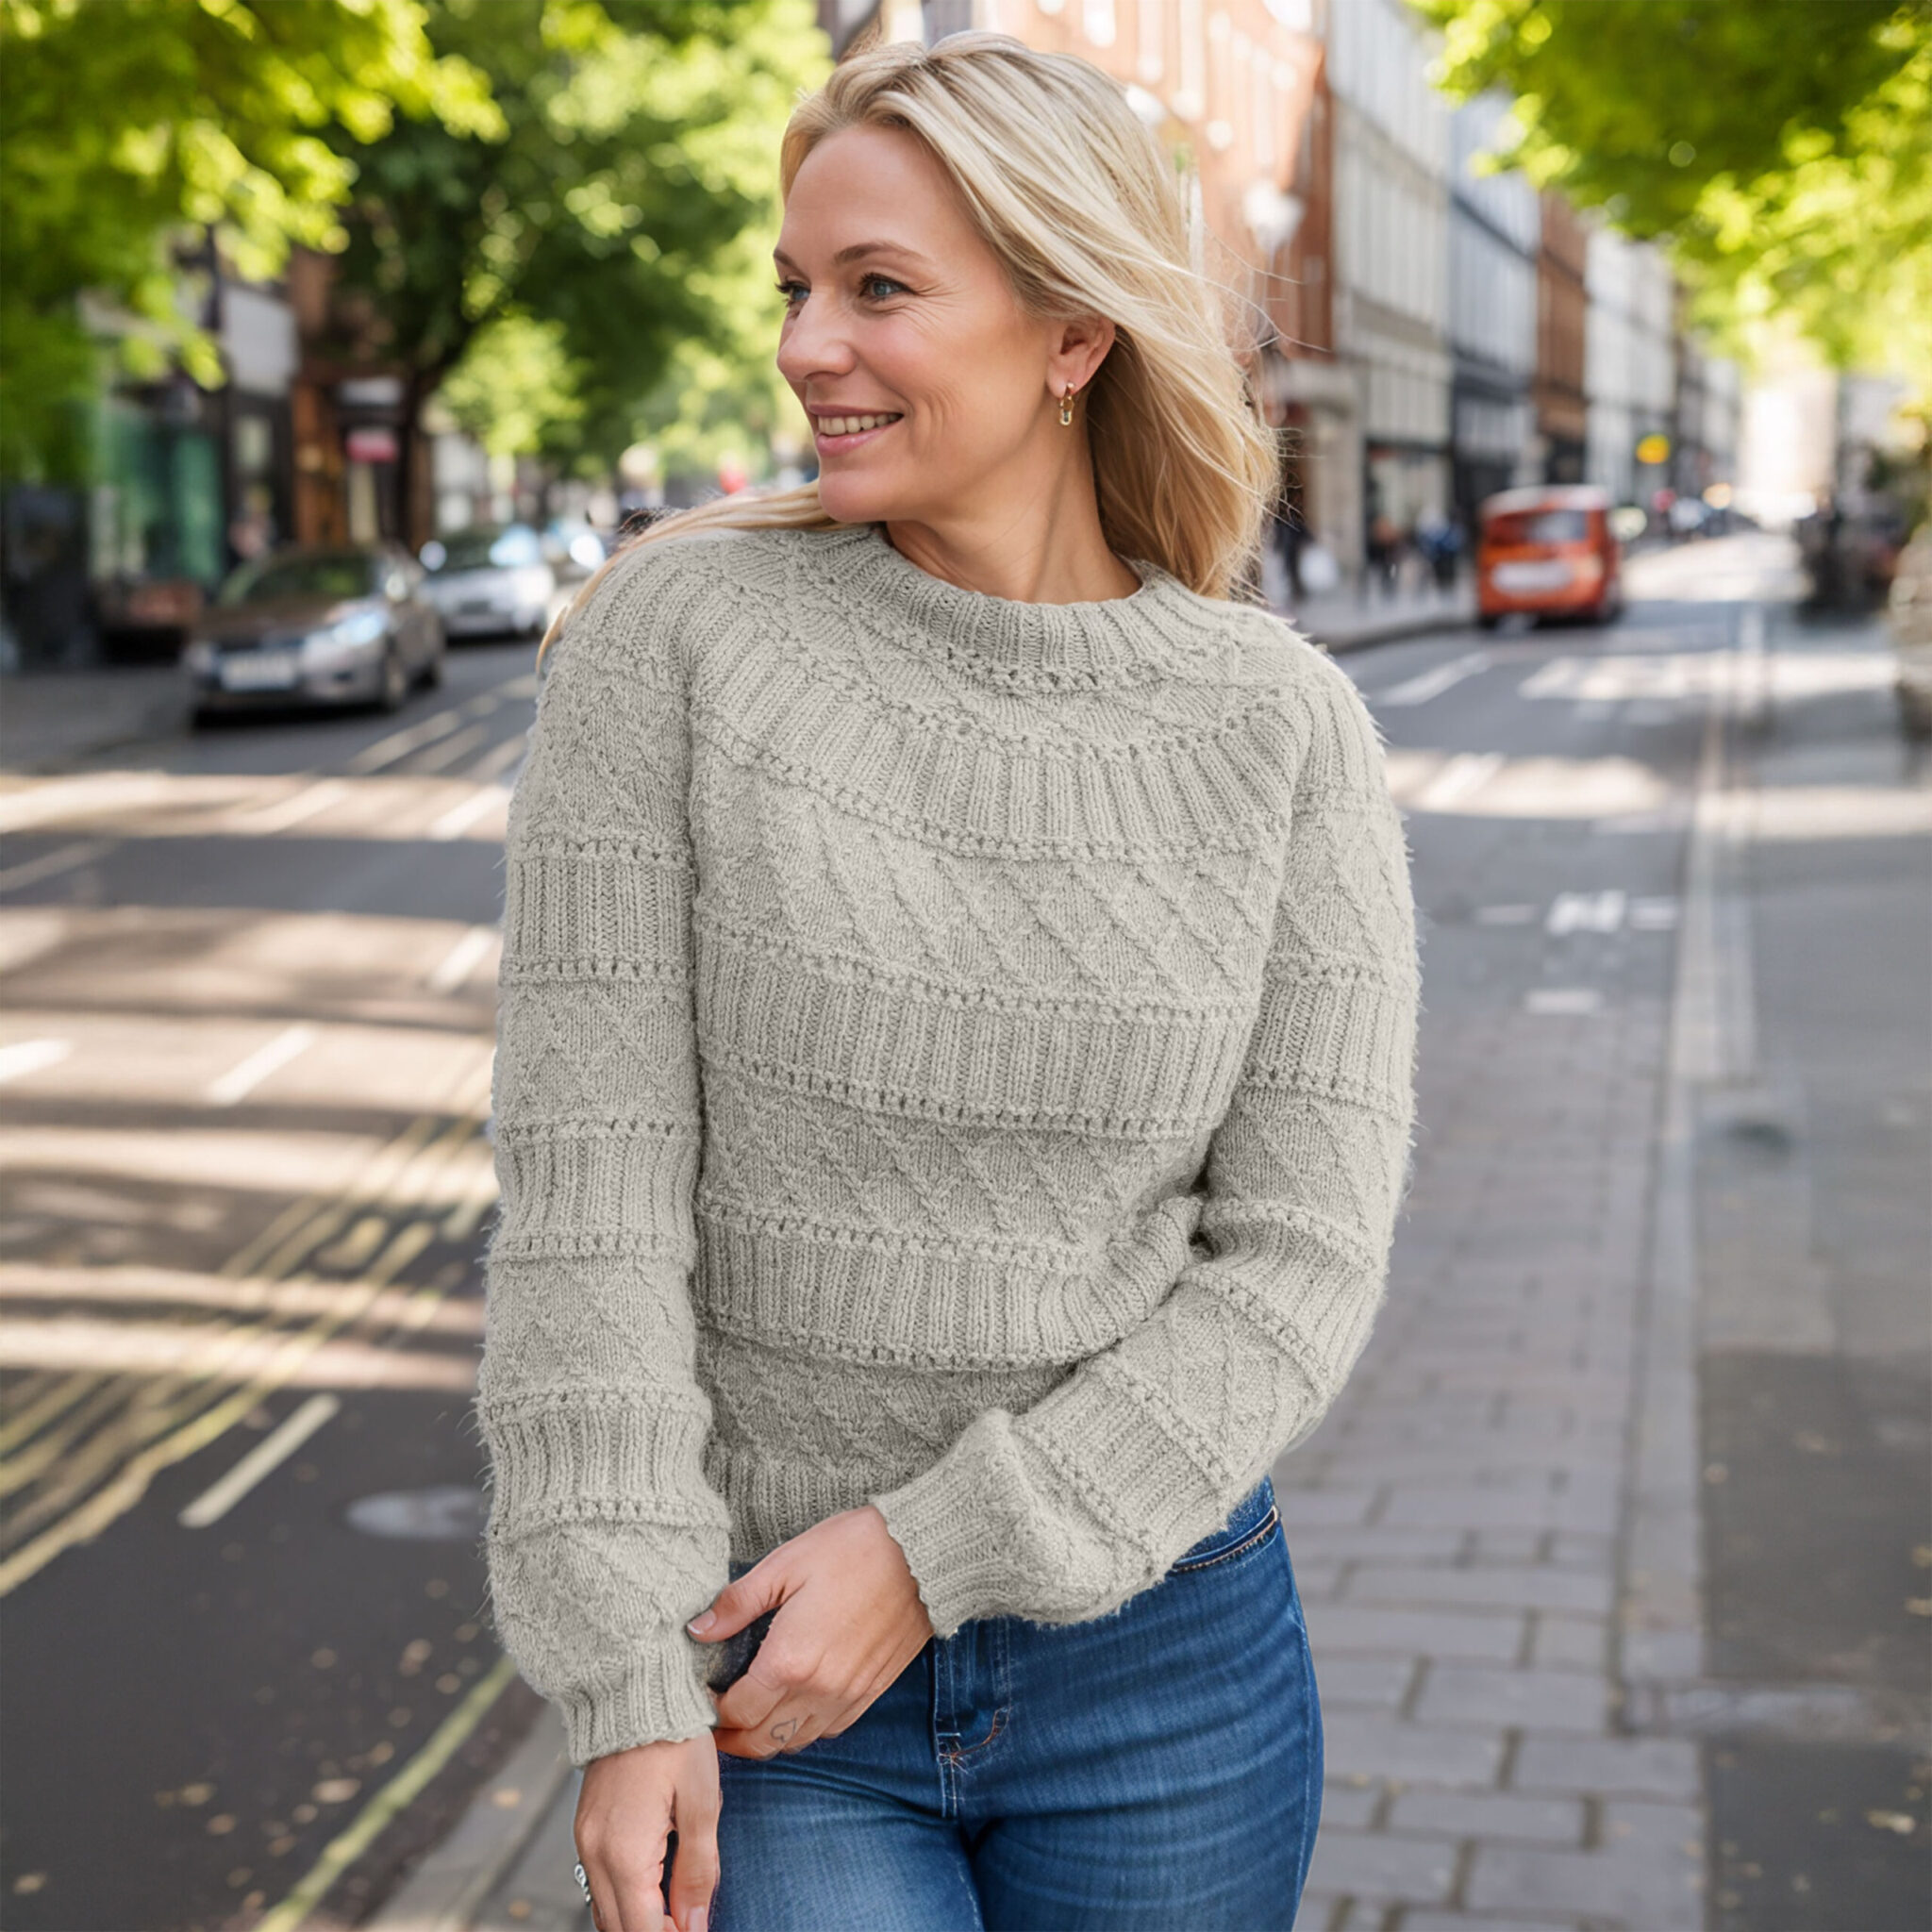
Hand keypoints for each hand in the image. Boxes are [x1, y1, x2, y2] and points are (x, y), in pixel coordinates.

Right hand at [574, 1732, 717, 1931]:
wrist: (633, 1690)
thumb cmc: (675, 1740)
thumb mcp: (701, 1803)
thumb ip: (698, 1869)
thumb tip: (695, 1924)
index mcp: (624, 1853)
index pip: (643, 1930)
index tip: (698, 1931)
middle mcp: (594, 1854)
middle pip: (618, 1928)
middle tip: (691, 1924)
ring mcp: (584, 1840)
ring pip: (605, 1910)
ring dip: (638, 1921)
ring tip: (678, 1913)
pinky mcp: (585, 1827)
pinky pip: (599, 1882)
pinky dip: (625, 1898)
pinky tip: (655, 1890)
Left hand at [689, 1504, 934, 1759]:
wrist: (920, 1554)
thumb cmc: (851, 1550)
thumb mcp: (785, 1564)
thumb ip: (737, 1603)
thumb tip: (697, 1629)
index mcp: (789, 1660)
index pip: (736, 1713)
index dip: (711, 1712)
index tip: (701, 1699)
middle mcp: (817, 1690)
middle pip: (761, 1742)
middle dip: (732, 1739)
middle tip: (715, 1722)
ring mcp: (847, 1696)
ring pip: (794, 1743)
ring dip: (766, 1738)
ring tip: (749, 1717)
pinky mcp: (870, 1693)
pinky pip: (828, 1731)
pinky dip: (802, 1729)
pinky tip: (794, 1705)